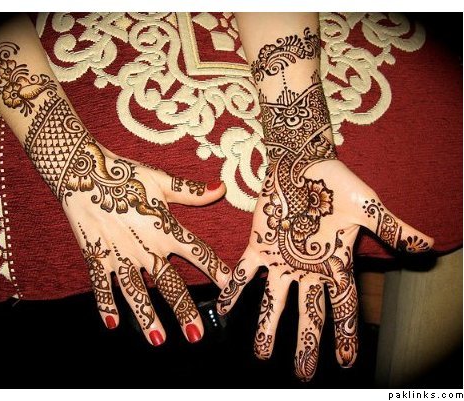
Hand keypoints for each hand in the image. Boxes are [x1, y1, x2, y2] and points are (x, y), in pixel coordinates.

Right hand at [44, 122, 229, 344]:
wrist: (82, 170)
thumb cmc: (125, 173)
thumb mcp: (161, 180)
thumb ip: (191, 192)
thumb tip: (222, 189)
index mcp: (165, 227)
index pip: (197, 252)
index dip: (216, 269)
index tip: (231, 286)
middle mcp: (145, 246)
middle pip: (168, 283)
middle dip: (184, 310)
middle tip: (197, 334)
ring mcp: (119, 254)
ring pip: (136, 292)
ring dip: (147, 317)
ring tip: (159, 340)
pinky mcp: (95, 256)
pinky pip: (102, 285)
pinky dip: (106, 305)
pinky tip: (112, 325)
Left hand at [217, 146, 432, 380]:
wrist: (303, 160)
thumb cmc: (336, 182)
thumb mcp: (367, 206)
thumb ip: (392, 228)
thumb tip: (428, 245)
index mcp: (334, 263)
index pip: (343, 305)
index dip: (346, 333)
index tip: (348, 362)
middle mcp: (307, 268)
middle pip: (308, 312)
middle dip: (306, 342)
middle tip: (302, 373)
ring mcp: (281, 259)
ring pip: (274, 299)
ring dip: (268, 326)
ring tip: (261, 353)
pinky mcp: (258, 245)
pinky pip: (243, 272)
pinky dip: (233, 289)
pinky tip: (224, 309)